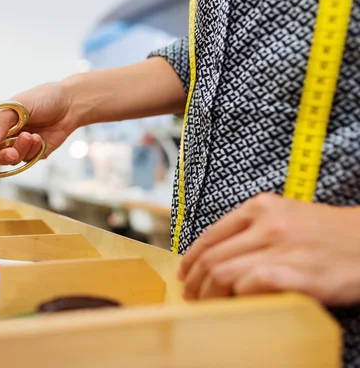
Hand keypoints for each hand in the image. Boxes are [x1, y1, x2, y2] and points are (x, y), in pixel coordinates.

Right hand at [0, 82, 77, 173]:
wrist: (69, 105)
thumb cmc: (41, 99)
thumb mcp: (17, 106)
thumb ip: (0, 122)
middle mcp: (2, 136)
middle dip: (2, 157)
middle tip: (12, 152)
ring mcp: (16, 145)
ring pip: (9, 160)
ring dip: (20, 150)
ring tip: (31, 136)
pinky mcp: (31, 153)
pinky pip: (26, 160)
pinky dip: (32, 151)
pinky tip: (39, 139)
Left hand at [178, 192, 359, 305]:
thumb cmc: (328, 234)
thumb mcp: (287, 216)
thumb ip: (254, 229)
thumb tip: (218, 256)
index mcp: (260, 207)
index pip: (210, 235)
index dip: (191, 258)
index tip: (184, 273)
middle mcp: (267, 223)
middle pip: (212, 256)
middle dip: (194, 280)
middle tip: (191, 295)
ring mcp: (279, 247)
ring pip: (222, 272)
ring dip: (208, 294)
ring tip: (206, 305)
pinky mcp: (293, 272)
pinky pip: (248, 286)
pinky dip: (236, 298)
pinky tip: (235, 305)